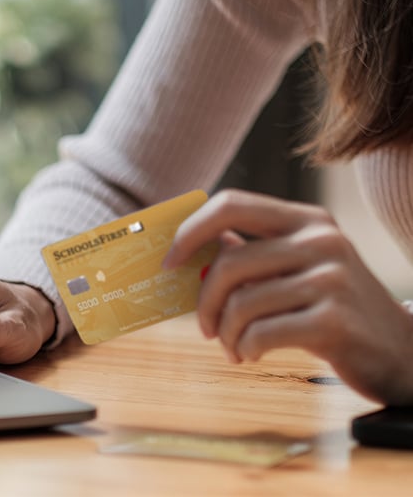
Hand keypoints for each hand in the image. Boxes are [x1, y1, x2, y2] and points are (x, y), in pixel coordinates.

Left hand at [163, 188, 412, 404]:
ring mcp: (331, 279)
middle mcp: (321, 241)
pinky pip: (261, 333)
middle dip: (203, 302)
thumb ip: (252, 256)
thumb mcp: (298, 269)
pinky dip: (245, 349)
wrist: (401, 351)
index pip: (232, 204)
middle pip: (229, 263)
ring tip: (234, 346)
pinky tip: (252, 354)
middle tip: (204, 327)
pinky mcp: (334, 321)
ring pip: (242, 303)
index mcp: (305, 220)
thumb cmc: (333, 307)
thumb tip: (191, 251)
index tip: (169, 261)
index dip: (190, 231)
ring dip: (226, 333)